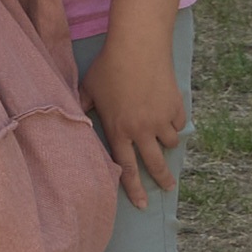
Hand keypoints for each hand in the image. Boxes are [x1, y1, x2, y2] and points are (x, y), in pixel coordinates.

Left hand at [86, 27, 184, 206]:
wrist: (138, 47)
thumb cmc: (108, 66)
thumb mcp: (89, 89)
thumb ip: (82, 107)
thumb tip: (73, 118)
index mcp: (118, 130)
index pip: (126, 168)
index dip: (133, 188)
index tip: (142, 204)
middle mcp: (142, 129)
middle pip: (155, 163)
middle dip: (162, 179)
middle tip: (167, 188)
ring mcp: (161, 119)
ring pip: (170, 143)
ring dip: (167, 143)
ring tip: (162, 139)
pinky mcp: (176, 106)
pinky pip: (179, 123)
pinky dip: (175, 122)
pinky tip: (167, 114)